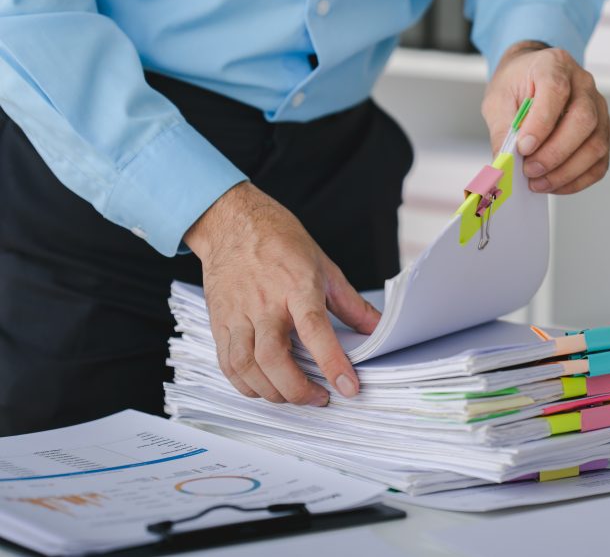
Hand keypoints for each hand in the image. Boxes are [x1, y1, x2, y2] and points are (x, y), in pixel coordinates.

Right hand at [184, 182, 379, 404]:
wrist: (233, 223)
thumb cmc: (281, 242)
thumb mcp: (325, 267)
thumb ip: (352, 304)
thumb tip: (379, 329)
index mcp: (296, 286)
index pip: (315, 330)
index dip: (332, 362)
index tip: (348, 387)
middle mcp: (264, 303)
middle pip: (273, 358)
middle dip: (297, 389)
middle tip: (319, 397)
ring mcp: (238, 314)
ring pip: (246, 366)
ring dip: (271, 392)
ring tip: (293, 395)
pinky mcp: (219, 322)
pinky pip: (227, 364)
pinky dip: (245, 384)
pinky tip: (264, 387)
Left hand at [482, 41, 609, 193]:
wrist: (530, 79)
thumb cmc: (516, 85)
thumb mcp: (498, 100)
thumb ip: (503, 129)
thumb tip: (506, 163)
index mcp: (555, 65)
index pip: (557, 91)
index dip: (541, 123)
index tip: (523, 148)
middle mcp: (583, 84)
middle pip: (584, 120)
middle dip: (555, 153)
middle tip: (530, 171)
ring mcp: (599, 108)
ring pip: (596, 145)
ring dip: (566, 171)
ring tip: (538, 182)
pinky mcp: (603, 132)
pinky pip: (599, 162)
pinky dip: (577, 180)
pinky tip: (555, 184)